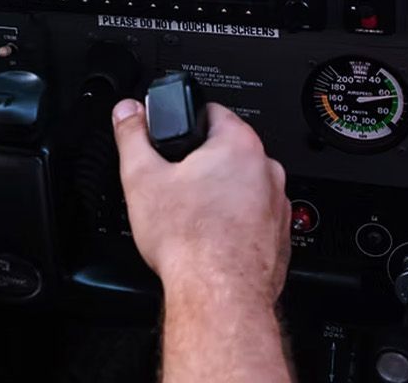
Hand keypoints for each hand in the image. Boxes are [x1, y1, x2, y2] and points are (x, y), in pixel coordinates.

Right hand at [111, 98, 290, 307]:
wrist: (218, 295)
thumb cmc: (190, 241)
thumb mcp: (142, 178)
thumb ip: (132, 135)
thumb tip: (127, 112)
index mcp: (239, 144)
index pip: (211, 111)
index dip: (184, 124)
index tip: (171, 142)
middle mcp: (267, 170)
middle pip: (227, 152)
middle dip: (200, 165)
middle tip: (175, 186)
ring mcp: (278, 205)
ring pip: (242, 187)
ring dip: (220, 195)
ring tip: (192, 217)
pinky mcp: (280, 237)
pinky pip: (254, 219)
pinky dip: (235, 225)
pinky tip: (211, 239)